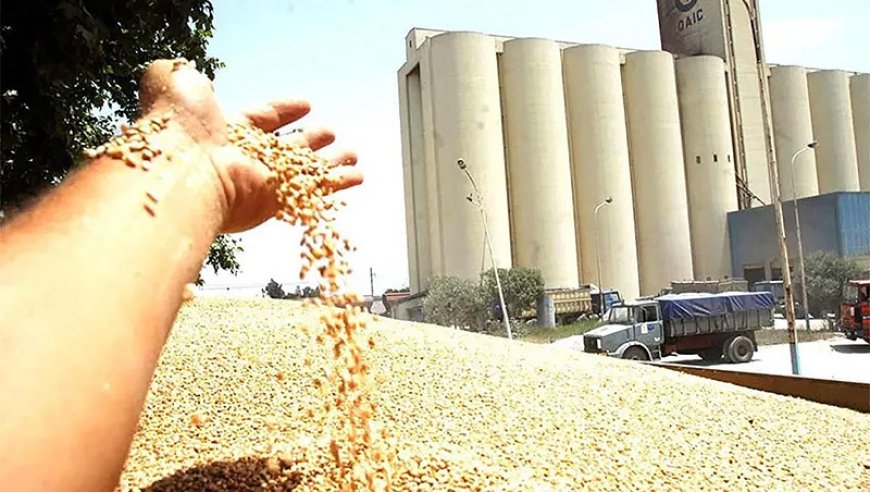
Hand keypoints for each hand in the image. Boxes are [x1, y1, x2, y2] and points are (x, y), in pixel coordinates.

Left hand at [137, 59, 361, 232]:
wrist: (179, 170)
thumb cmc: (175, 128)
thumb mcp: (173, 82)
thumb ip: (178, 74)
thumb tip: (179, 69)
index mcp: (225, 130)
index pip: (261, 118)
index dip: (284, 111)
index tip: (306, 104)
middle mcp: (245, 157)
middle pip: (286, 148)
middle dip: (310, 141)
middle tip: (331, 133)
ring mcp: (262, 181)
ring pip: (305, 170)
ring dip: (330, 162)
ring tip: (352, 155)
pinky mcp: (277, 200)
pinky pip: (315, 189)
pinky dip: (338, 183)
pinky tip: (358, 177)